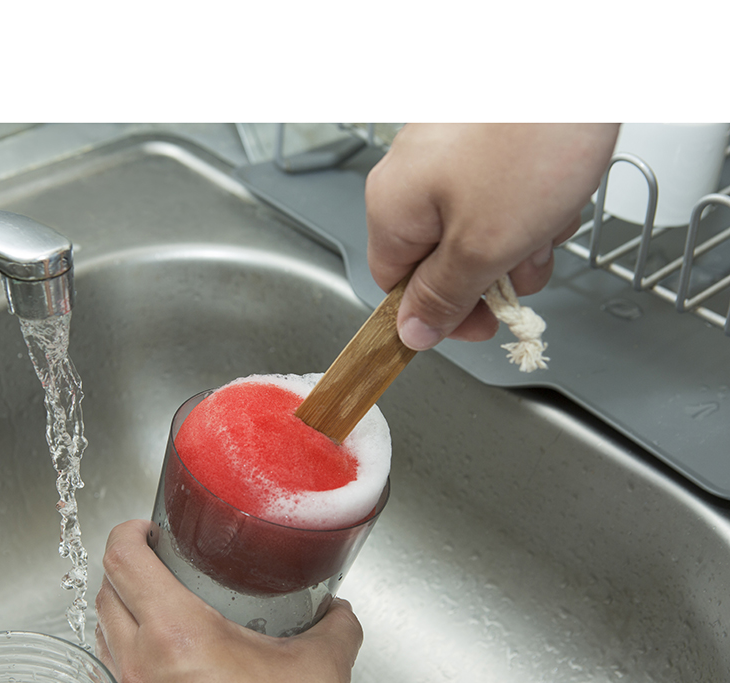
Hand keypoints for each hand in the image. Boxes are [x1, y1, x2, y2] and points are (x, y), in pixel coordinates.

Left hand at [94, 519, 363, 682]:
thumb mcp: (322, 665)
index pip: (123, 559)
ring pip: (106, 642)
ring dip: (125, 616)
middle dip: (126, 569)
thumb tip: (337, 612)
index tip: (146, 529)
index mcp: (176, 633)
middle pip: (106, 595)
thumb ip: (333, 625)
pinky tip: (173, 673)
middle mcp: (141, 670)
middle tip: (159, 564)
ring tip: (162, 613)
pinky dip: (135, 665)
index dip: (129, 532)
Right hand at [365, 123, 618, 349]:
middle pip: (444, 261)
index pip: (397, 288)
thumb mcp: (482, 246)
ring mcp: (449, 155)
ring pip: (480, 230)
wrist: (577, 61)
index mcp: (393, 208)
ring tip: (549, 215)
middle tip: (526, 264)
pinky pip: (502, 195)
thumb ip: (443, 298)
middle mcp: (412, 179)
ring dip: (523, 239)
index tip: (483, 324)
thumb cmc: (529, 139)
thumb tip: (412, 333)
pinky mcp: (486, 139)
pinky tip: (557, 188)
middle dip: (493, 273)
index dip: (441, 315)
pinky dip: (533, 202)